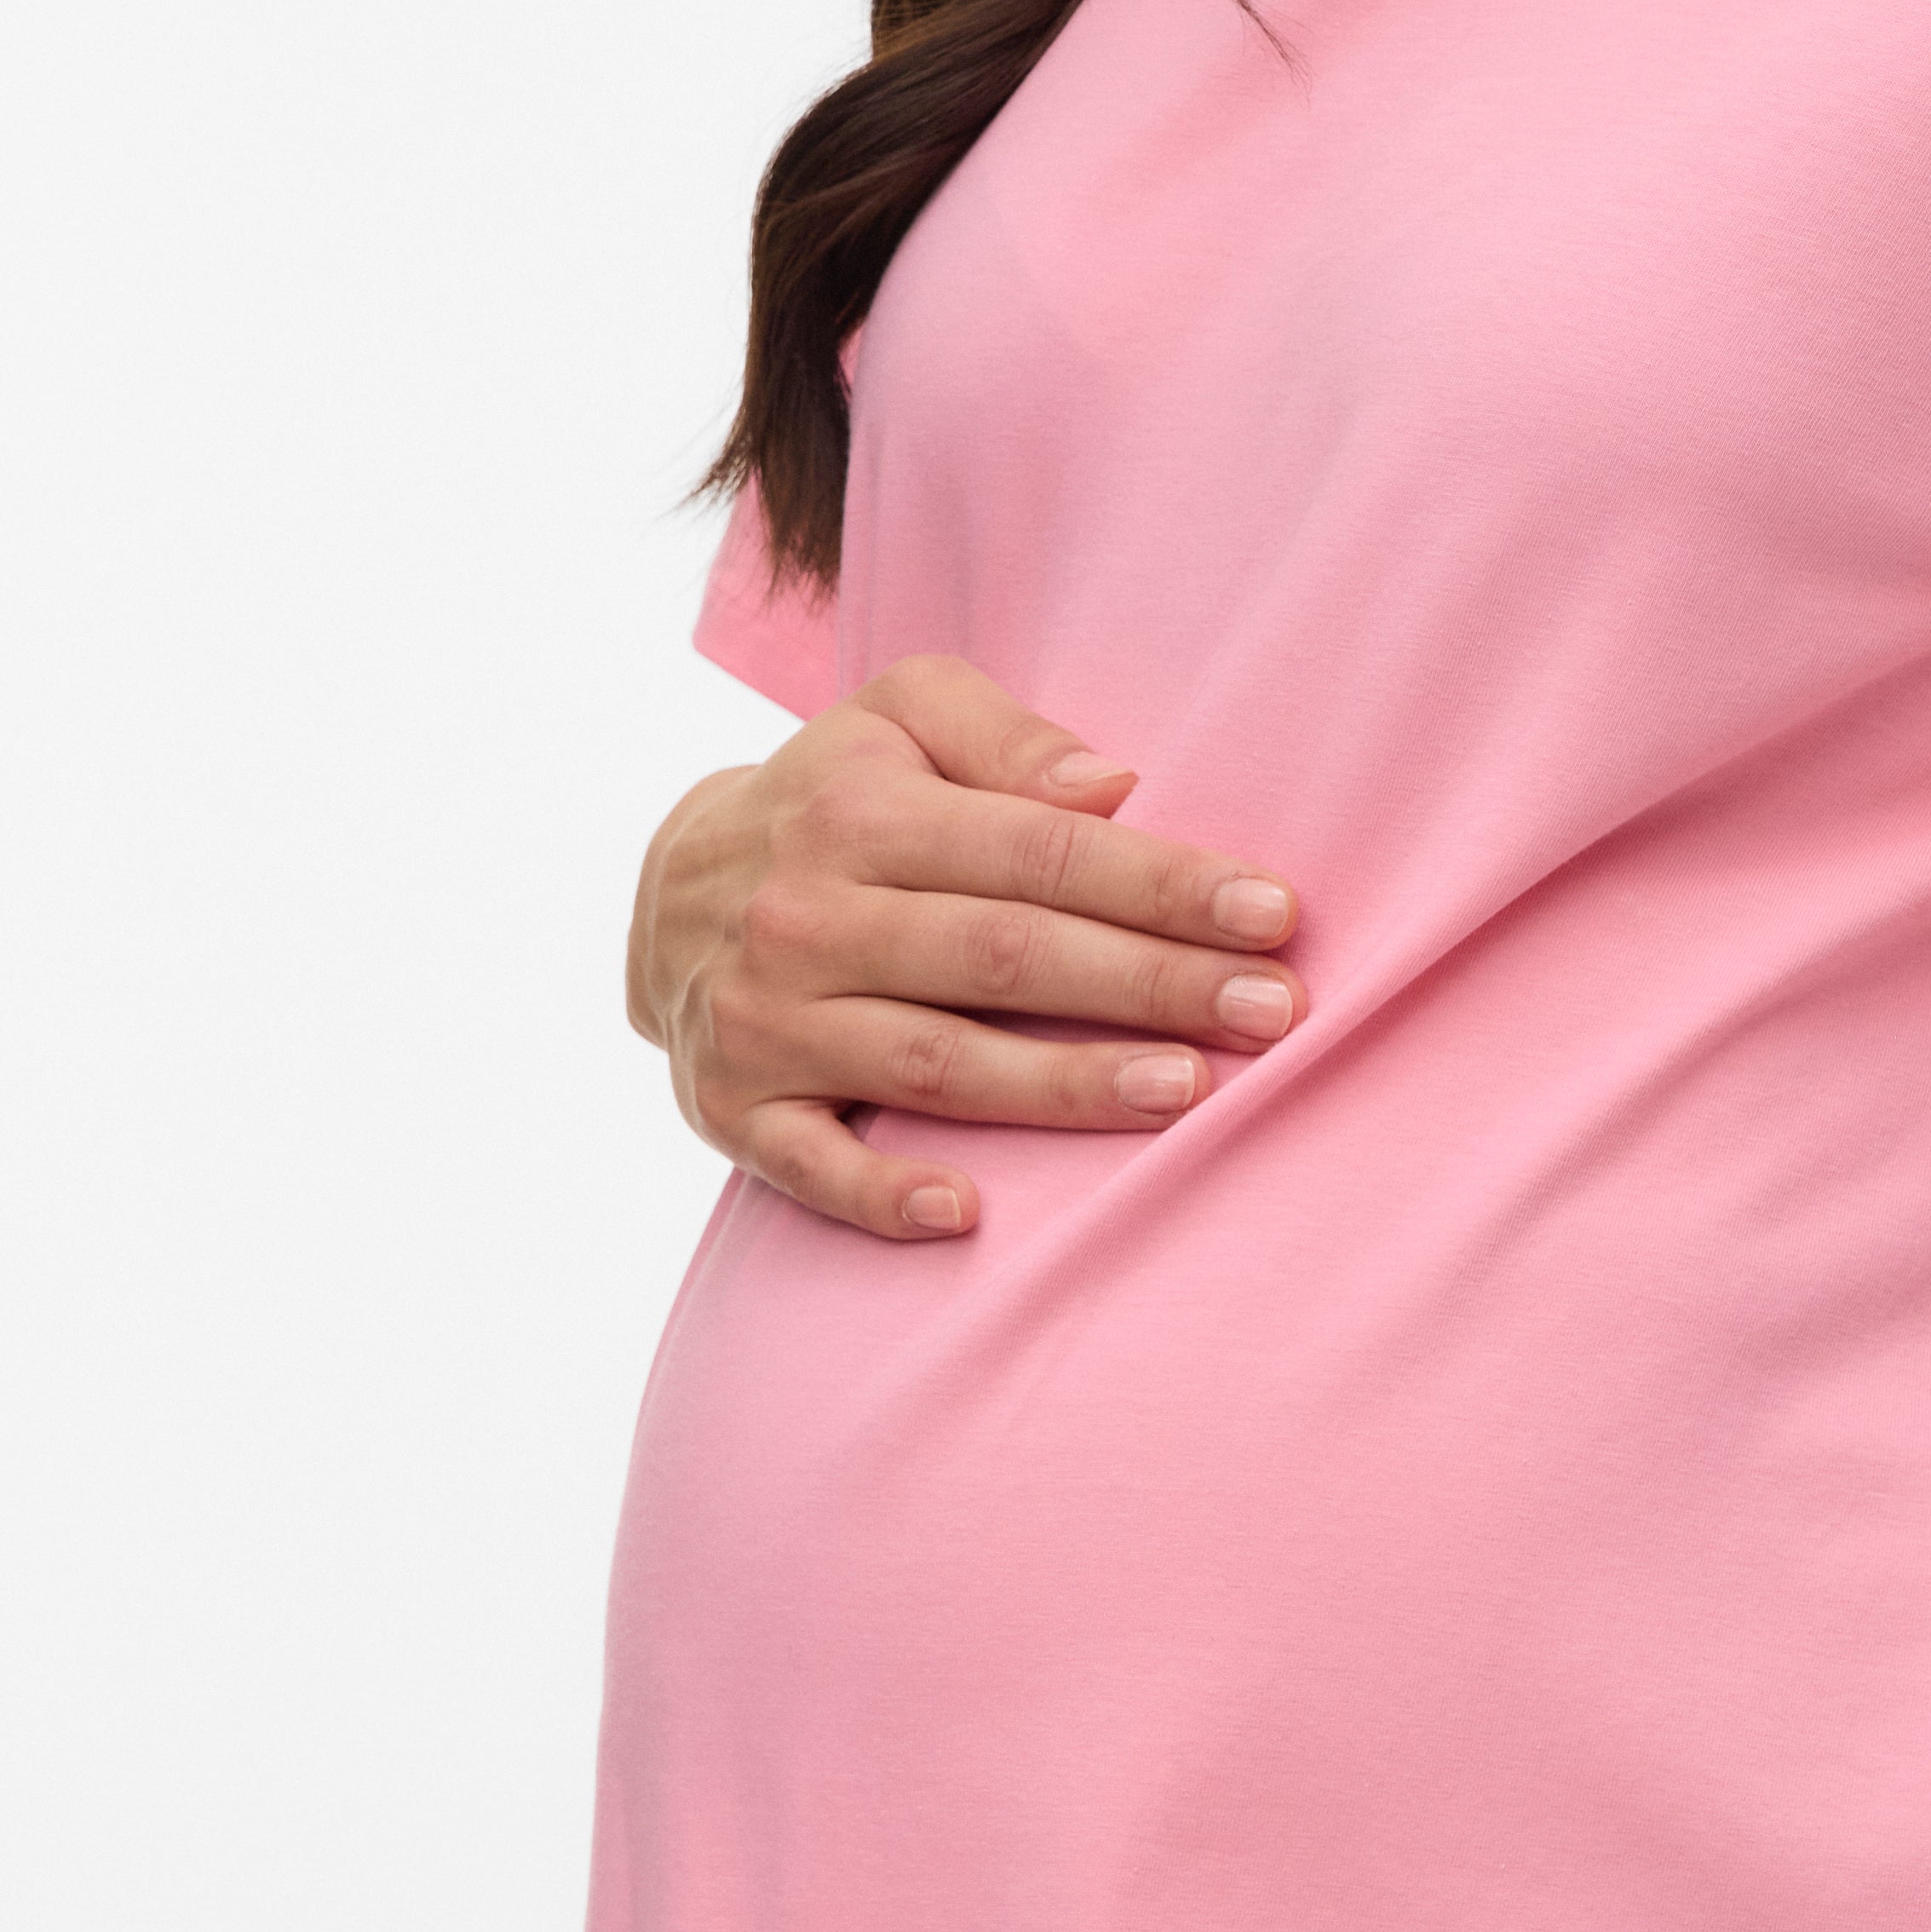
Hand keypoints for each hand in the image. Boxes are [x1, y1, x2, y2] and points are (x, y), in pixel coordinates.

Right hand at [627, 649, 1305, 1241]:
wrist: (657, 891)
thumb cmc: (832, 799)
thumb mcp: (900, 718)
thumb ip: (1006, 737)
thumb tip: (1113, 786)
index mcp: (860, 815)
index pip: (1039, 852)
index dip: (1160, 884)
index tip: (1273, 912)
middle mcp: (807, 918)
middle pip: (1004, 958)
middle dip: (1149, 983)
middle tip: (1273, 1010)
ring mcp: (765, 1021)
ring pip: (934, 1064)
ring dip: (1063, 1085)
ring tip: (1187, 1092)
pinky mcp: (731, 1109)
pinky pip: (809, 1167)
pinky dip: (881, 1196)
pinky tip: (972, 1214)